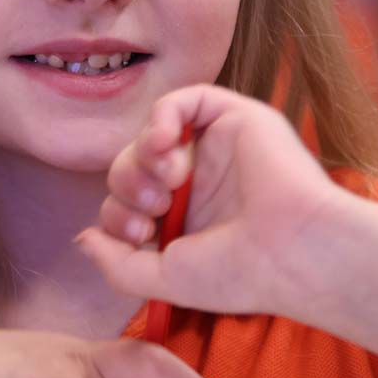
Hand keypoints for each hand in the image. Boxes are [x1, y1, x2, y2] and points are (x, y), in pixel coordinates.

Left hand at [76, 85, 345, 323]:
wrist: (295, 251)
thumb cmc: (240, 272)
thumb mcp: (164, 278)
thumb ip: (116, 263)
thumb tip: (82, 238)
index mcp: (184, 218)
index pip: (126, 201)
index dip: (118, 213)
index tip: (139, 234)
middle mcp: (198, 180)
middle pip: (131, 165)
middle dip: (127, 185)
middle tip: (154, 207)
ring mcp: (215, 149)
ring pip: (151, 133)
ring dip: (143, 156)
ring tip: (168, 181)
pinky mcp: (235, 118)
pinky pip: (183, 99)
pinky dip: (162, 117)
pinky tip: (164, 143)